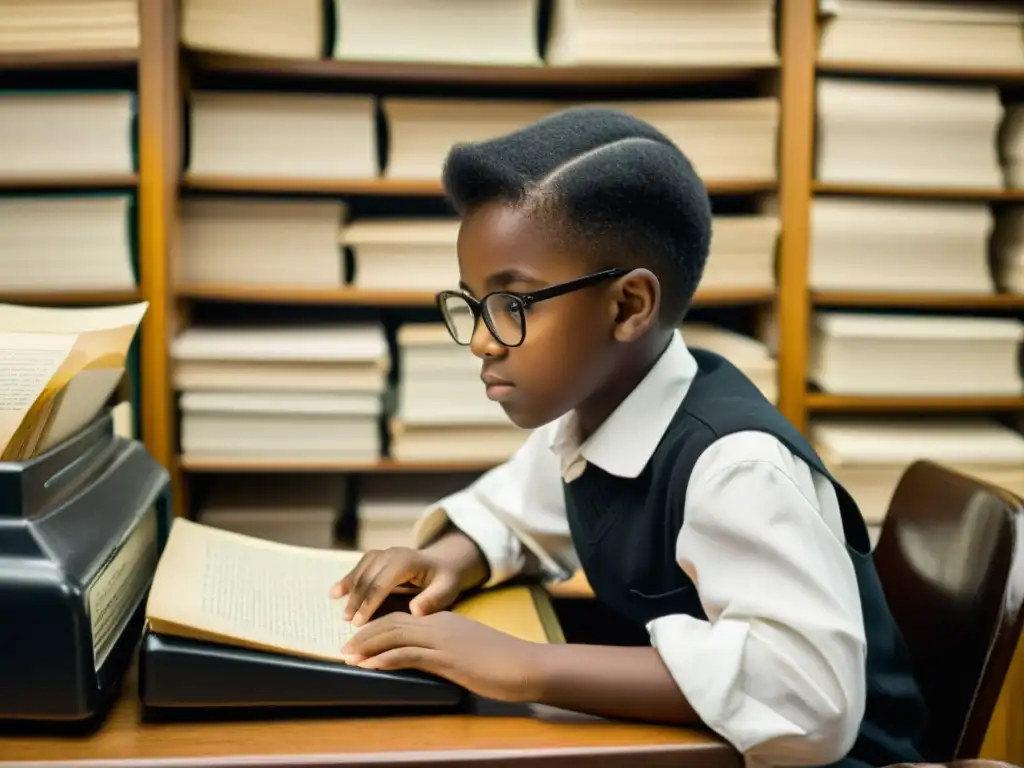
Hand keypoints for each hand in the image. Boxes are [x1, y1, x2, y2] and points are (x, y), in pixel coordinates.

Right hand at [330, 547, 461, 626]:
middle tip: (349, 622)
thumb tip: (415, 610)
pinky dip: (347, 580)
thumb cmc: (445, 579)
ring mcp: (383, 553)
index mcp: (406, 561)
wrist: (444, 562)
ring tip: (344, 615)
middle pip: (368, 577)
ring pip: (361, 572)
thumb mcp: (447, 589)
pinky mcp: (377, 557)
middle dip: (357, 601)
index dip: (369, 603)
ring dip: (350, 592)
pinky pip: (359, 567)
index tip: (359, 623)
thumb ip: (433, 599)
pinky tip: (334, 593)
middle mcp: (392, 553)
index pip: (382, 583)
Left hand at [341, 611, 542, 702]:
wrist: (525, 665)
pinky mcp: (446, 657)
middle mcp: (439, 624)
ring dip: (367, 646)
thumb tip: (430, 659)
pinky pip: (407, 654)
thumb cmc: (502, 662)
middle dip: (365, 634)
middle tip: (344, 648)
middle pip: (392, 622)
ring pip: (394, 635)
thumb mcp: (469, 650)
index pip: (402, 618)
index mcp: (445, 620)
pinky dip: (384, 658)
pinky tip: (369, 666)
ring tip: (347, 657)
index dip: (377, 627)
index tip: (359, 639)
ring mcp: (442, 639)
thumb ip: (448, 649)